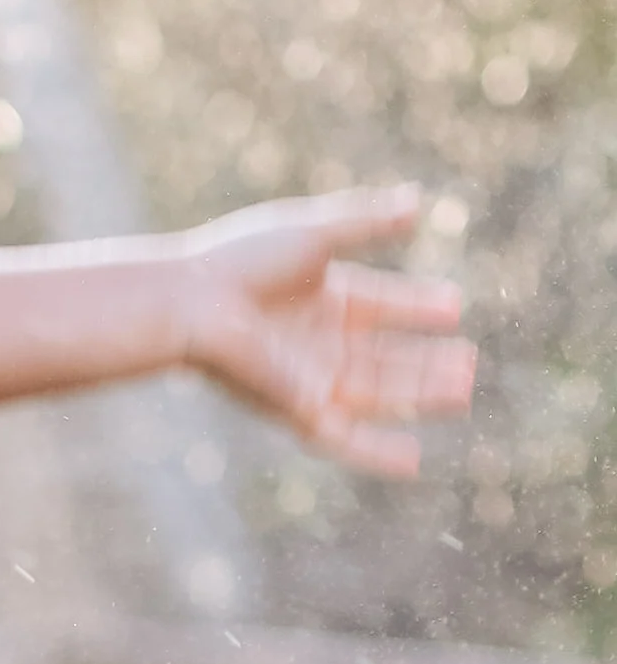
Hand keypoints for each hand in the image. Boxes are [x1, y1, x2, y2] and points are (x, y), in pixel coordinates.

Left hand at [176, 189, 473, 476]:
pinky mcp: (297, 409)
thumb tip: (419, 202)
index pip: (380, 304)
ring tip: (463, 388)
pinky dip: (377, 452)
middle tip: (470, 362)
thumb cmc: (242, 262)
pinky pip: (344, 439)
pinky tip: (414, 461)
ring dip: (420, 394)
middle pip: (385, 355)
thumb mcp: (314, 234)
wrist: (193, 304)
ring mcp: (308, 377)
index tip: (454, 305)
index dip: (417, 306)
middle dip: (428, 361)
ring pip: (377, 393)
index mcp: (319, 297)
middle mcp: (316, 341)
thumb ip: (367, 221)